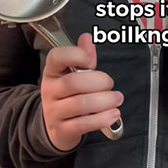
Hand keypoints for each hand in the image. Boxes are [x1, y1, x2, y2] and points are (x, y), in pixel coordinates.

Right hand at [40, 32, 122, 150]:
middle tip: (111, 85)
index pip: (57, 57)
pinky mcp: (63, 129)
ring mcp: (54, 111)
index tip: (91, 61)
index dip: (76, 55)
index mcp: (53, 72)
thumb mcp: (72, 75)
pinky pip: (84, 124)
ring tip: (117, 99)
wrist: (57, 127)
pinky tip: (113, 114)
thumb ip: (82, 57)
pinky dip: (102, 118)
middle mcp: (51, 90)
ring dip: (106, 101)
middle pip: (75, 82)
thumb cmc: (70, 97)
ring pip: (81, 104)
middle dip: (100, 82)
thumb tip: (87, 38)